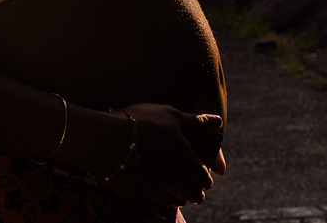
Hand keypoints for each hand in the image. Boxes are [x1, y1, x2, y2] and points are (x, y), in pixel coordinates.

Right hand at [101, 103, 221, 218]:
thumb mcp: (171, 116)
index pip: (204, 179)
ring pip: (174, 203)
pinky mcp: (136, 198)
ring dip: (178, 198)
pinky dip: (160, 207)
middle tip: (193, 188)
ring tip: (175, 192)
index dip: (205, 178)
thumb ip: (196, 122)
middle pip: (192, 195)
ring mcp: (154, 192)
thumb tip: (219, 122)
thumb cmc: (141, 123)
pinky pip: (154, 209)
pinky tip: (158, 203)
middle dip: (194, 192)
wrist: (106, 140)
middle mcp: (173, 181)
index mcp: (185, 162)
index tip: (204, 177)